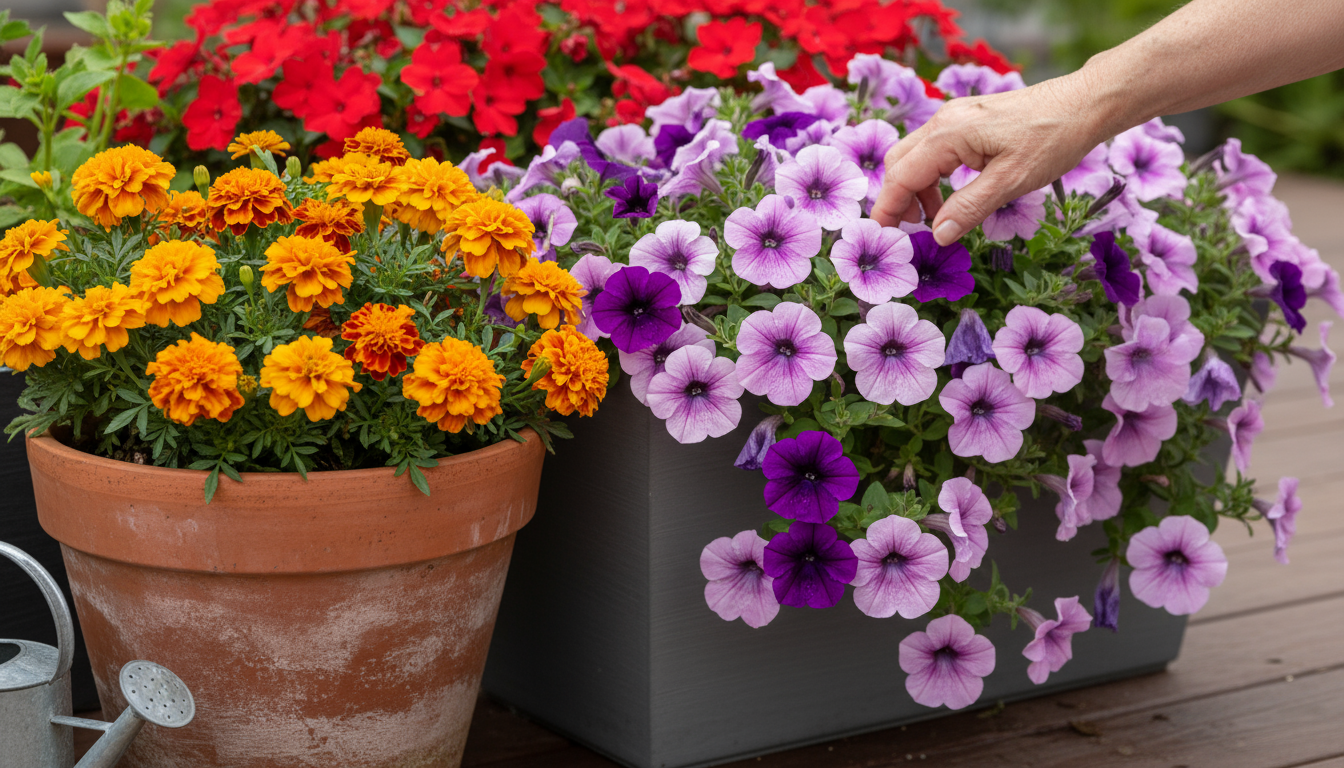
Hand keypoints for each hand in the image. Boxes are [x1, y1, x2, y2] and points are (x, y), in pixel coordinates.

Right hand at [871, 73, 1109, 244]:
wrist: (1086, 103)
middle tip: (911, 231)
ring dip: (917, 190)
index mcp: (948, 134)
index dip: (888, 210)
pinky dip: (933, 176)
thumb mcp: (1011, 181)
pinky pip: (935, 150)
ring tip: (937, 219)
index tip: (885, 238)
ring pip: (915, 156)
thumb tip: (937, 236)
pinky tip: (953, 195)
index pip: (901, 176)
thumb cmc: (1053, 138)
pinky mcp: (968, 120)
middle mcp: (944, 120)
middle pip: (899, 163)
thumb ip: (969, 208)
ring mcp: (955, 117)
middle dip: (898, 199)